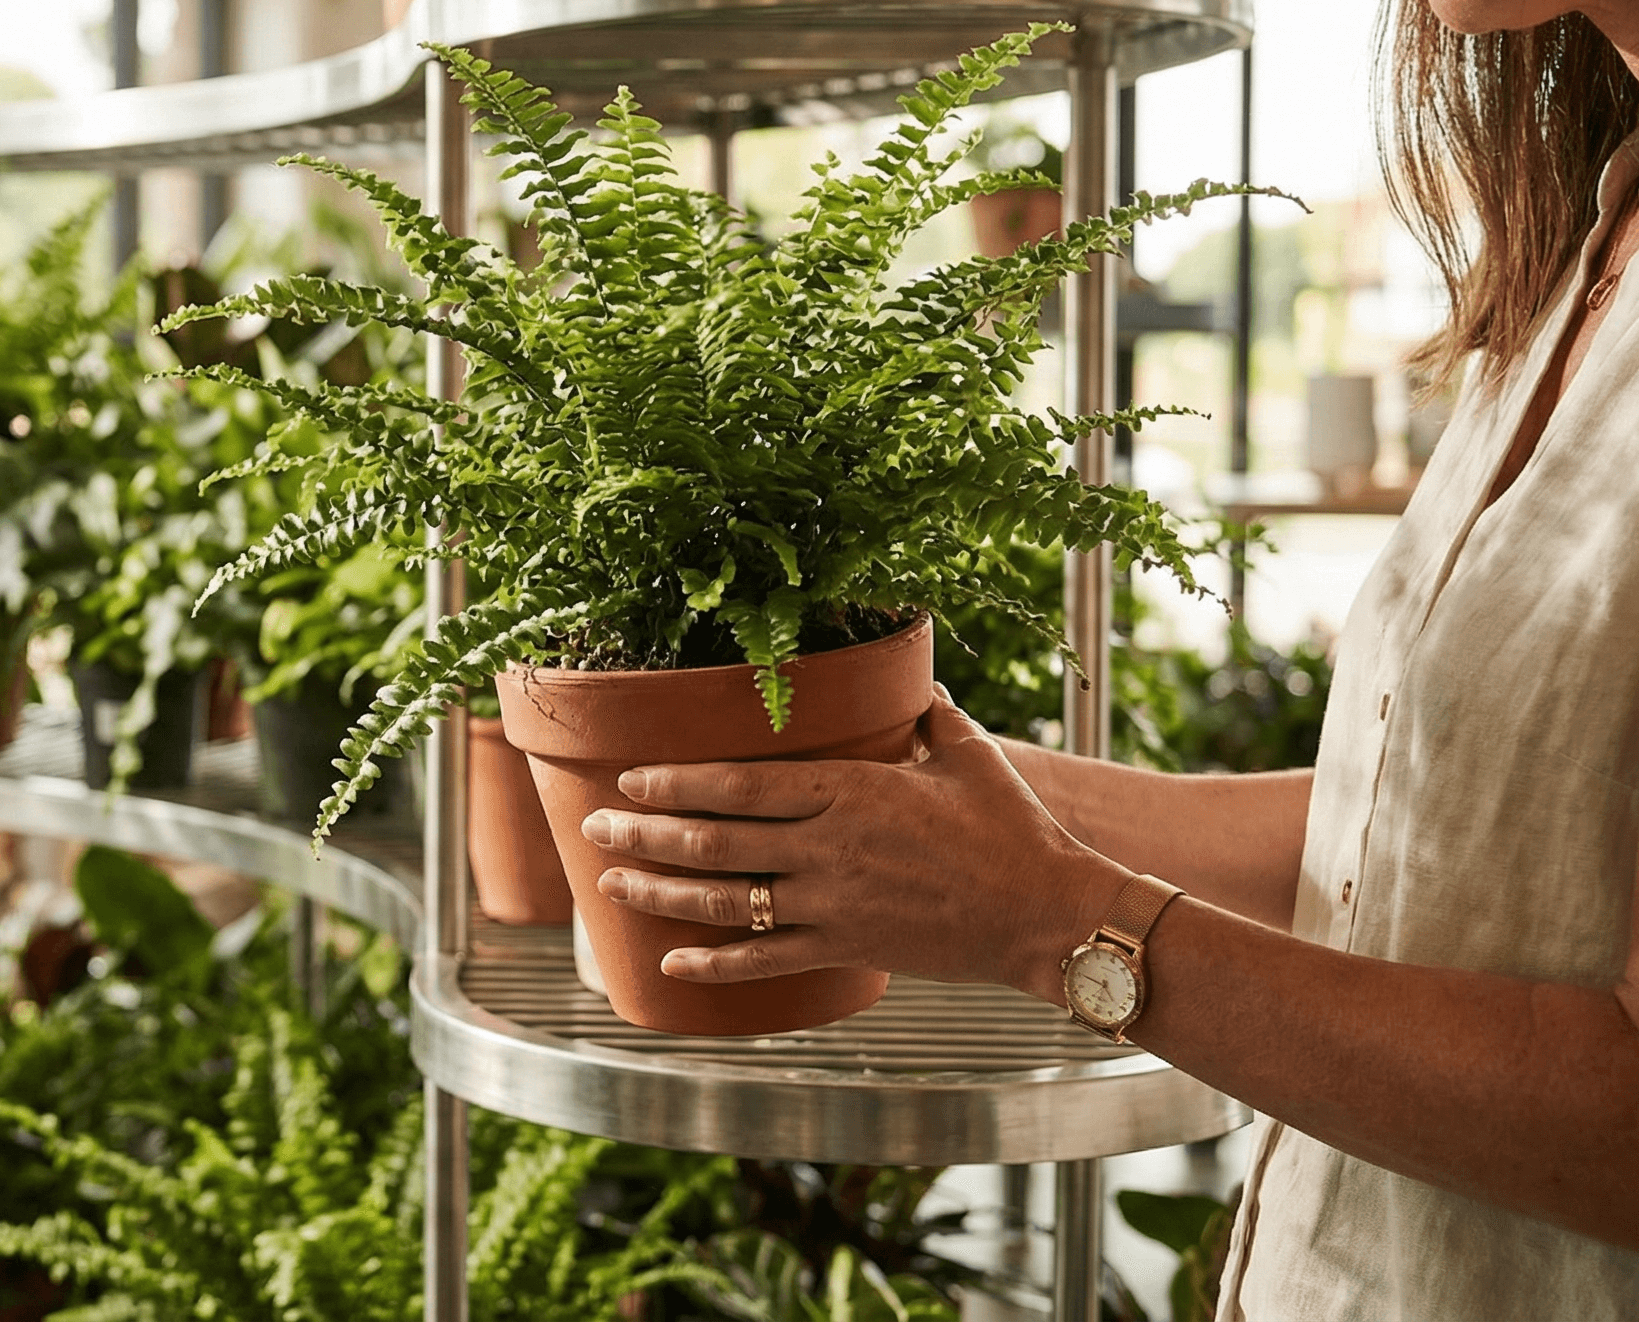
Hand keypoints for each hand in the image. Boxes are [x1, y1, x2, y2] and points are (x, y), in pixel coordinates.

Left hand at [579, 686, 1131, 999]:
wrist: (1047, 912)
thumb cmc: (1012, 828)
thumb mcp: (968, 754)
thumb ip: (927, 713)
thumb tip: (911, 673)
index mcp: (849, 790)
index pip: (740, 785)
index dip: (676, 784)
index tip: (629, 781)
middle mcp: (828, 848)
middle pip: (714, 842)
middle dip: (643, 835)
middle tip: (591, 829)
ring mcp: (833, 905)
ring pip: (725, 900)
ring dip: (659, 892)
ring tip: (610, 883)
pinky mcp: (846, 950)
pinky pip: (765, 961)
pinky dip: (714, 965)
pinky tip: (671, 965)